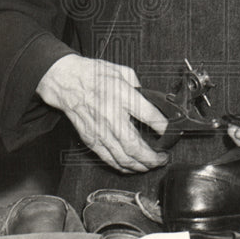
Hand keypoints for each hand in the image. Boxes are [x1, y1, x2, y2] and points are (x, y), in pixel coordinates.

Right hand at [36, 55, 168, 172]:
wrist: (66, 81)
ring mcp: (100, 130)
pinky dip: (122, 166)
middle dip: (153, 158)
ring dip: (140, 166)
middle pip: (135, 146)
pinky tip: (132, 166)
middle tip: (163, 158)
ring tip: (151, 165)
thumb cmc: (93, 74)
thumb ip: (139, 87)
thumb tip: (152, 101)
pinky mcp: (91, 139)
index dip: (165, 128)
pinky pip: (109, 159)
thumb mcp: (123, 71)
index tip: (172, 133)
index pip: (150, 116)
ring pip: (122, 158)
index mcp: (122, 96)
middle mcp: (111, 116)